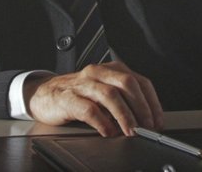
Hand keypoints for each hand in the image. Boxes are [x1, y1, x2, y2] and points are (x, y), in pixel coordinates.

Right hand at [24, 61, 163, 136]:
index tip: (157, 121)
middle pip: (126, 83)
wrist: (44, 94)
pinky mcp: (68, 98)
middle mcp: (97, 73)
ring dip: (124, 115)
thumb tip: (146, 120)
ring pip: (109, 95)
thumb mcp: (102, 91)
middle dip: (141, 107)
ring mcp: (82, 84)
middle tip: (146, 127)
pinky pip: (88, 109)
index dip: (152, 102)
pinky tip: (108, 132)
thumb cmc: (77, 94)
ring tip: (131, 132)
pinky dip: (102, 122)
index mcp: (110, 69)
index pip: (139, 81)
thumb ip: (122, 100)